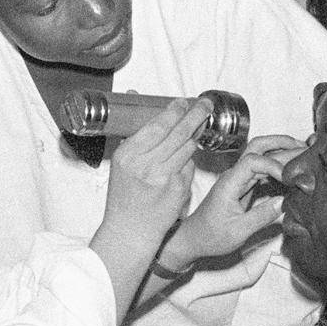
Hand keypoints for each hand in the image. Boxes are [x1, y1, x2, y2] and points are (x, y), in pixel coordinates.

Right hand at [103, 97, 205, 252]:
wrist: (131, 229)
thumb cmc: (125, 196)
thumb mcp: (121, 163)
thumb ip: (131, 132)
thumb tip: (133, 95)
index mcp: (128, 155)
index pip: (157, 125)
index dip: (174, 111)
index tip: (183, 102)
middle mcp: (146, 165)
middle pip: (178, 132)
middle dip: (195, 115)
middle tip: (205, 105)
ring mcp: (164, 177)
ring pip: (188, 148)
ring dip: (195, 135)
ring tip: (200, 125)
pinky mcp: (179, 189)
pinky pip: (189, 166)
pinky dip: (188, 161)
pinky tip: (183, 160)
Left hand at [160, 135, 299, 269]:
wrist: (195, 239)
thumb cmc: (211, 236)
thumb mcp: (238, 231)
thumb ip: (261, 216)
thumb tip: (284, 202)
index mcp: (230, 182)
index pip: (253, 160)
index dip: (274, 165)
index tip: (288, 179)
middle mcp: (234, 175)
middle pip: (257, 147)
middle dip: (281, 143)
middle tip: (305, 148)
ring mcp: (238, 178)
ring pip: (261, 155)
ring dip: (282, 151)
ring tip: (303, 154)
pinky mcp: (243, 185)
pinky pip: (262, 170)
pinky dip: (278, 167)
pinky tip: (291, 171)